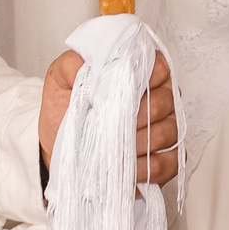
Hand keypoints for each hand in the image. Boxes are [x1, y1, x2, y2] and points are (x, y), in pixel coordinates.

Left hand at [40, 49, 179, 186]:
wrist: (58, 149)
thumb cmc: (64, 112)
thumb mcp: (60, 80)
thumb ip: (74, 64)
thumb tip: (92, 61)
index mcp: (139, 73)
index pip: (158, 67)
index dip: (139, 81)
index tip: (115, 92)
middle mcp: (158, 97)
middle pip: (164, 101)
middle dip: (134, 116)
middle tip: (108, 125)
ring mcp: (165, 128)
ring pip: (168, 131)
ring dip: (138, 143)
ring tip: (113, 149)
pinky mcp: (166, 158)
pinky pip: (170, 161)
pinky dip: (148, 167)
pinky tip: (126, 168)